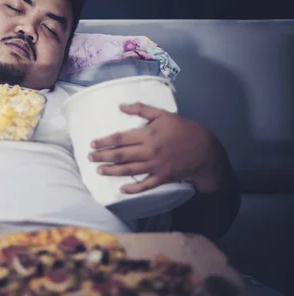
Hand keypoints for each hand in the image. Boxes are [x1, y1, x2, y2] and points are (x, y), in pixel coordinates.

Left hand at [88, 102, 219, 193]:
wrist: (205, 150)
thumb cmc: (183, 129)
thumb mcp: (163, 115)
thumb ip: (142, 109)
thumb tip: (121, 106)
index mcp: (148, 134)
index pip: (120, 138)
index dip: (104, 141)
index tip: (92, 143)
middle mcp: (149, 151)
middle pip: (120, 155)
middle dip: (103, 156)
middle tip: (90, 157)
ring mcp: (155, 166)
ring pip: (129, 170)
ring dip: (112, 171)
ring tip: (99, 170)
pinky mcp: (162, 177)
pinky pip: (145, 185)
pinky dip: (133, 188)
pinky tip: (122, 189)